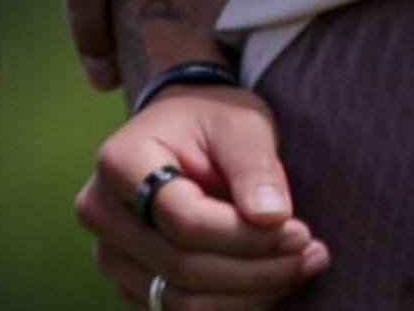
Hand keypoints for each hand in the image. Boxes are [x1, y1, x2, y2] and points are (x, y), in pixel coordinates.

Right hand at [77, 85, 328, 307]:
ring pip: (179, 302)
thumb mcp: (241, 125)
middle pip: (181, 268)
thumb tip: (273, 218)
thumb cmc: (213, 121)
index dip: (246, 236)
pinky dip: (233, 304)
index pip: (185, 221)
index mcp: (120, 162)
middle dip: (256, 270)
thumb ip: (256, 167)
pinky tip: (272, 280)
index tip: (301, 230)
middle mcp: (101, 212)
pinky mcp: (131, 281)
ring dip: (248, 296)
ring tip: (301, 267)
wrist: (184, 131)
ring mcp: (111, 253)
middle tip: (312, 253)